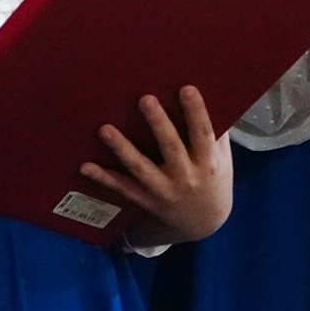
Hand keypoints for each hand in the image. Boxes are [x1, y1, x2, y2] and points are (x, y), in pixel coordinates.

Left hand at [80, 88, 232, 244]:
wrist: (204, 222)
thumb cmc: (215, 178)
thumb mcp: (223, 158)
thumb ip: (217, 133)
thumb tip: (212, 96)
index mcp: (208, 162)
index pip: (203, 134)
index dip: (195, 112)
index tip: (186, 88)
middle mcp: (186, 177)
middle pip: (170, 147)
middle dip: (158, 123)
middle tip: (144, 99)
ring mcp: (164, 190)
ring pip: (141, 168)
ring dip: (122, 148)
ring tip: (105, 129)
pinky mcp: (146, 200)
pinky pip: (123, 188)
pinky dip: (103, 178)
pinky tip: (86, 166)